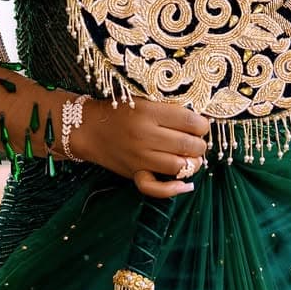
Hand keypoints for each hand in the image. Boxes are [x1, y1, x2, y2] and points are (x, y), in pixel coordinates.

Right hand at [75, 97, 209, 198]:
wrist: (88, 128)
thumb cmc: (120, 110)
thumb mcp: (144, 100)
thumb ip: (169, 109)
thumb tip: (199, 122)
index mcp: (149, 112)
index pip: (190, 122)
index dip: (203, 125)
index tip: (201, 125)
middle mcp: (145, 136)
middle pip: (188, 145)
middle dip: (200, 144)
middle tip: (197, 140)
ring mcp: (140, 157)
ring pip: (179, 166)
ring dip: (193, 163)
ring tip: (192, 157)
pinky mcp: (134, 173)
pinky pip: (155, 188)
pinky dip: (173, 189)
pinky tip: (185, 185)